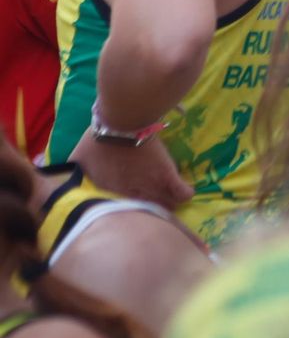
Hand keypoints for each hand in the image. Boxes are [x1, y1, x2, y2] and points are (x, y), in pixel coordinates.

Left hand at [69, 133, 192, 210]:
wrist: (120, 123)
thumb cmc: (97, 141)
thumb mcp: (78, 158)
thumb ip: (71, 172)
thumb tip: (54, 176)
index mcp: (111, 194)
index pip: (121, 214)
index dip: (127, 213)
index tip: (131, 211)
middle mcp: (132, 195)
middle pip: (145, 213)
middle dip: (149, 212)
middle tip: (151, 209)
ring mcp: (151, 185)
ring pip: (165, 207)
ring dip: (167, 207)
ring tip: (168, 204)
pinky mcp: (167, 174)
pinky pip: (182, 191)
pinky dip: (184, 193)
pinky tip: (186, 193)